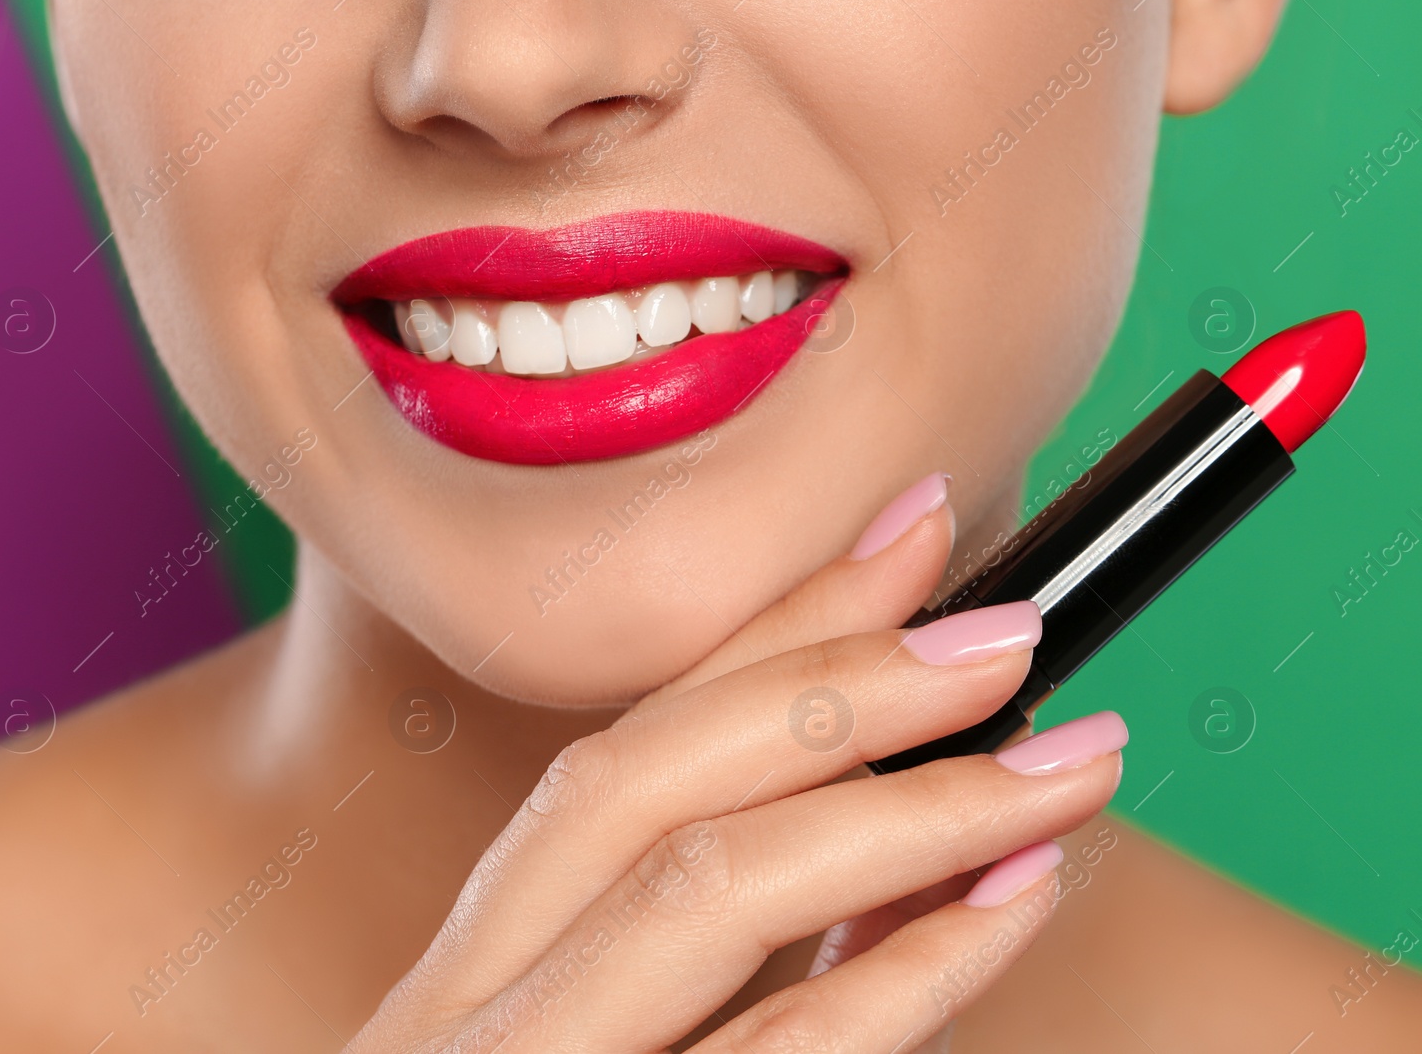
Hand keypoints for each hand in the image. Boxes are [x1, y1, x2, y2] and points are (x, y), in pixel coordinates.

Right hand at [349, 473, 1124, 1052]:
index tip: (907, 532)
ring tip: (1066, 754)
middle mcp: (468, 1015)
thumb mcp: (596, 1053)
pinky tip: (1009, 899)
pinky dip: (901, 970)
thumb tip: (892, 832)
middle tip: (1008, 627)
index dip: (769, 624)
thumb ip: (711, 961)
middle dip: (834, 678)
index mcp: (474, 971)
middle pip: (638, 780)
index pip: (623, 747)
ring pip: (701, 894)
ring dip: (907, 801)